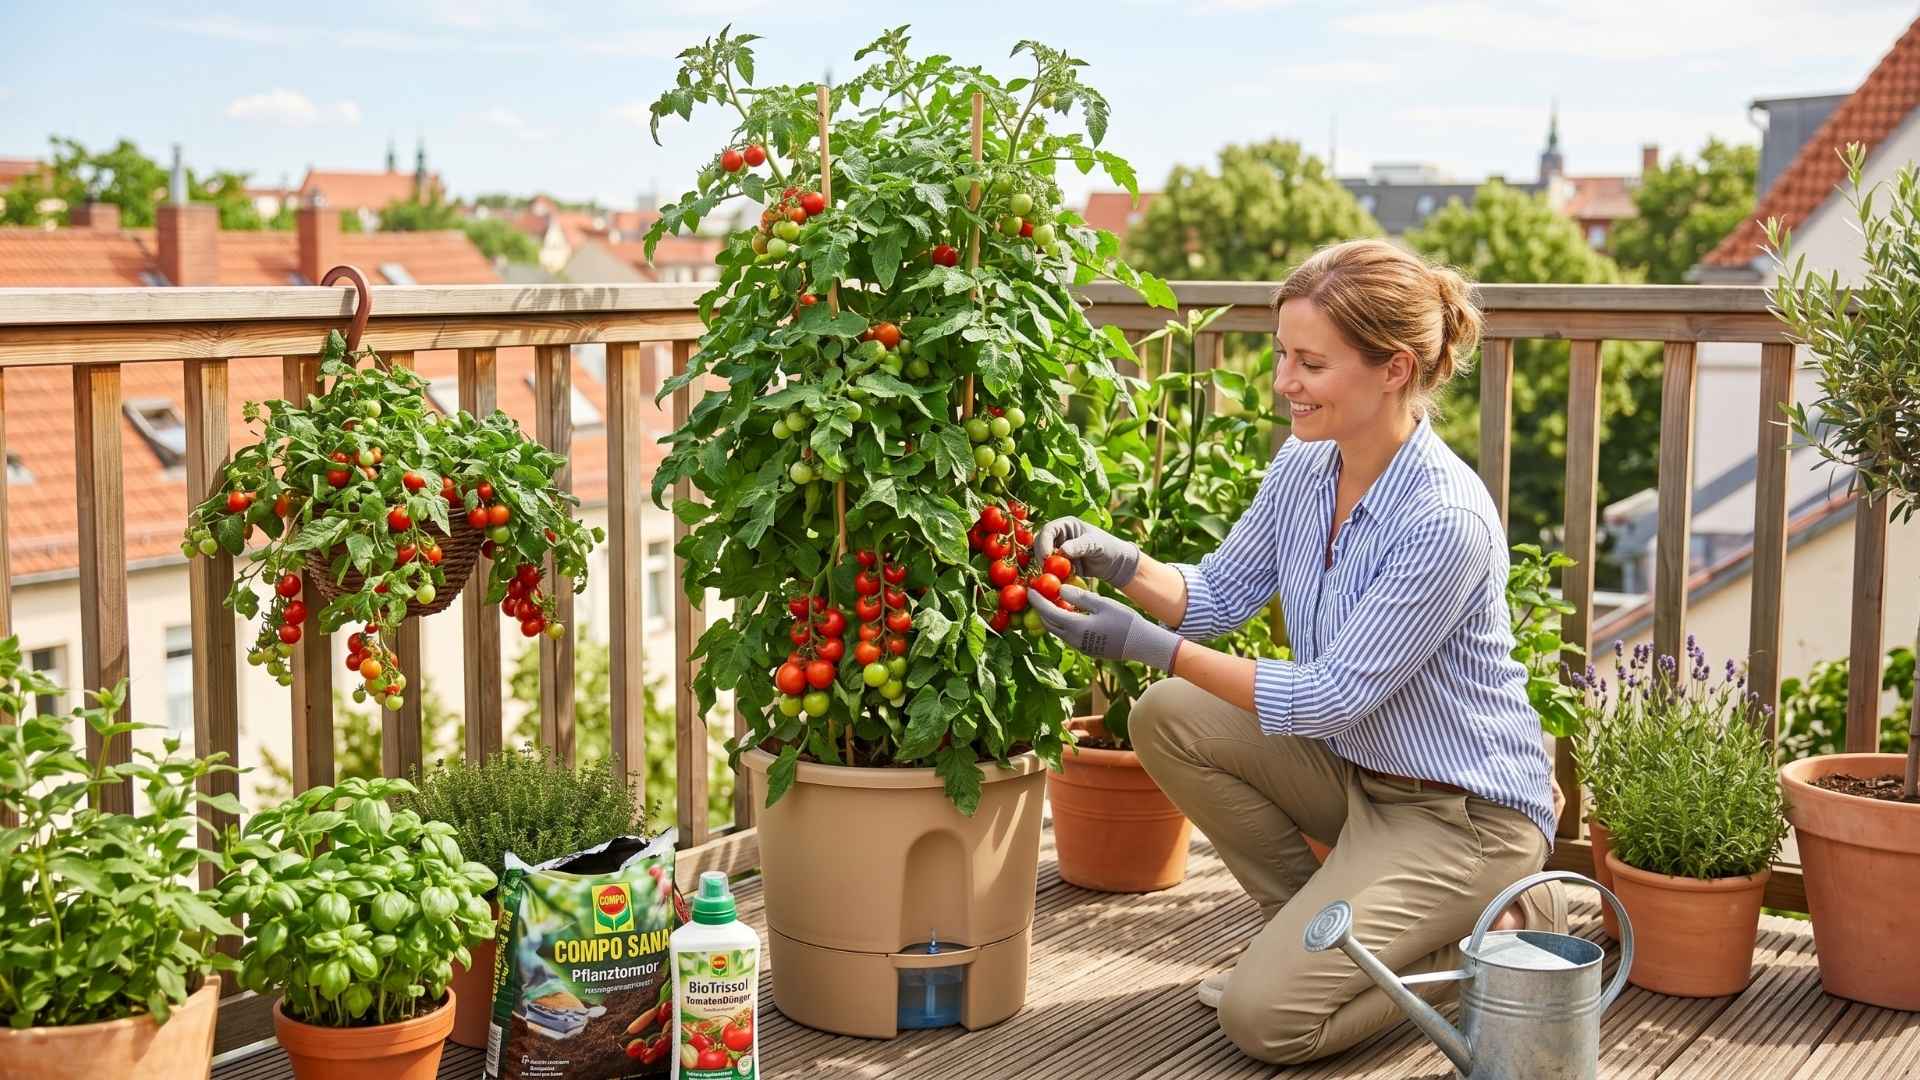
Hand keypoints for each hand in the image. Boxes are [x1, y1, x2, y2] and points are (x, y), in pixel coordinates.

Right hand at [1031, 518, 1141, 586]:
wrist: (1116, 564)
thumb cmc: (1109, 546)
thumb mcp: (1095, 543)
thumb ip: (1080, 545)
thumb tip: (1062, 550)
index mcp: (1066, 525)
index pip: (1048, 530)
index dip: (1043, 542)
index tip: (1046, 557)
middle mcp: (1059, 537)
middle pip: (1041, 545)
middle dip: (1042, 557)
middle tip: (1045, 570)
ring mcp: (1059, 552)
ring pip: (1045, 560)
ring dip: (1047, 569)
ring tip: (1055, 577)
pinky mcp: (1062, 566)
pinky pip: (1053, 571)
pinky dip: (1054, 577)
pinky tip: (1060, 583)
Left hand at [1031, 585, 1179, 671]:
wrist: (1140, 644)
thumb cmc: (1124, 620)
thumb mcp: (1102, 603)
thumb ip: (1080, 596)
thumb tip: (1059, 589)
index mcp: (1076, 627)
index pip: (1048, 612)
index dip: (1037, 601)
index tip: (1030, 589)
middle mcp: (1073, 640)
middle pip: (1049, 624)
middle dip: (1040, 610)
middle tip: (1037, 594)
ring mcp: (1079, 647)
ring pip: (1057, 631)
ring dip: (1050, 617)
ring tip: (1049, 602)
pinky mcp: (1086, 649)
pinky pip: (1067, 635)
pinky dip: (1062, 623)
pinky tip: (1066, 613)